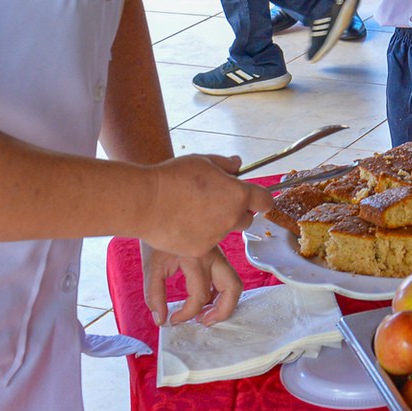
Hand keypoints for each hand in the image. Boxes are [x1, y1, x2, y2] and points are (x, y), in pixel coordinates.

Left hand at [141, 242, 243, 326]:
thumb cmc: (155, 234)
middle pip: (232, 288)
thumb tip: (161, 319)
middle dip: (222, 311)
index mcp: (196, 258)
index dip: (186, 315)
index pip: (199, 297)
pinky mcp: (215, 252)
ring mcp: (217, 252)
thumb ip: (155, 295)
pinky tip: (203, 297)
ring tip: (205, 314)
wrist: (160, 207)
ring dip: (224, 302)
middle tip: (203, 321)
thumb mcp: (151, 266)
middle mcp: (213, 255)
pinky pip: (225, 275)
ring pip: (234, 282)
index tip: (172, 319)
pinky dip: (219, 291)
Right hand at [143, 153, 270, 258]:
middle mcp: (231, 218)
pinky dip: (200, 235)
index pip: (264, 200)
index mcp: (237, 195)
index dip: (261, 198)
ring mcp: (217, 236)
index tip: (257, 198)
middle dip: (237, 210)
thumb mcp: (203, 161)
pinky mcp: (200, 250)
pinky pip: (207, 242)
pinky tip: (183, 222)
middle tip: (217, 200)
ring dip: (217, 222)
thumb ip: (225, 164)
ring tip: (193, 209)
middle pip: (246, 218)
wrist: (147, 202)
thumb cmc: (174, 177)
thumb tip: (237, 164)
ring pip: (225, 230)